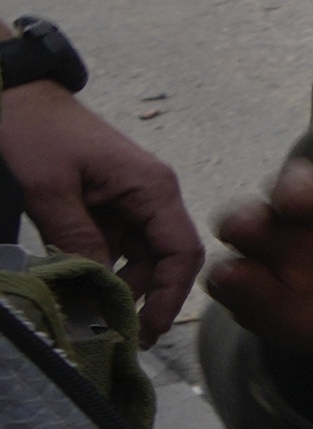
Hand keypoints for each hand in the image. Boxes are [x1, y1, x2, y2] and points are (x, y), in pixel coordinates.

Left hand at [2, 84, 203, 327]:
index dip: (170, 296)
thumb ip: (77, 240)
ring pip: (135, 258)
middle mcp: (151, 196)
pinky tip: (77, 285)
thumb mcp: (51, 191)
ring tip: (88, 312)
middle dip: (139, 297)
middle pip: (160, 261)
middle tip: (110, 332)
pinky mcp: (107, 205)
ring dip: (115, 285)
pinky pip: (112, 246)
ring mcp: (129, 200)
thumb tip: (96, 289)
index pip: (181, 252)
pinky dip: (98, 268)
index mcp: (152, 188)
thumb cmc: (36, 132)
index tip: (148, 330)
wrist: (14, 96)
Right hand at [209, 104, 312, 375]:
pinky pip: (239, 282)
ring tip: (251, 232)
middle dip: (293, 188)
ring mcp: (296, 245)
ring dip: (246, 222)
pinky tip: (241, 282)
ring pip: (251, 223)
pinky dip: (235, 281)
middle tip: (303, 203)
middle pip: (295, 184)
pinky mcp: (273, 293)